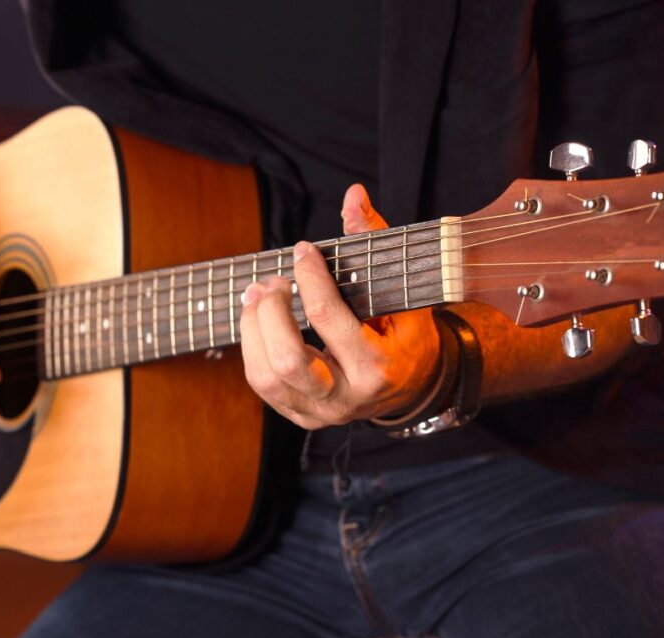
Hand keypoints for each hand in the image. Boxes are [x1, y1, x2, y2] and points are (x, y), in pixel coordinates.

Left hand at [238, 185, 439, 429]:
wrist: (412, 385)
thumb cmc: (405, 331)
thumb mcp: (401, 289)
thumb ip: (375, 241)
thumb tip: (353, 196)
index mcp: (378, 367)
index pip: (328, 318)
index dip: (309, 278)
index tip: (302, 250)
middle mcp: (347, 397)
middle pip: (286, 359)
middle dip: (270, 311)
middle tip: (272, 281)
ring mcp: (320, 412)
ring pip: (265, 376)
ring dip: (251, 328)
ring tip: (256, 294)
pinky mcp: (298, 415)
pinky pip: (260, 383)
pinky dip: (252, 345)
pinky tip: (257, 318)